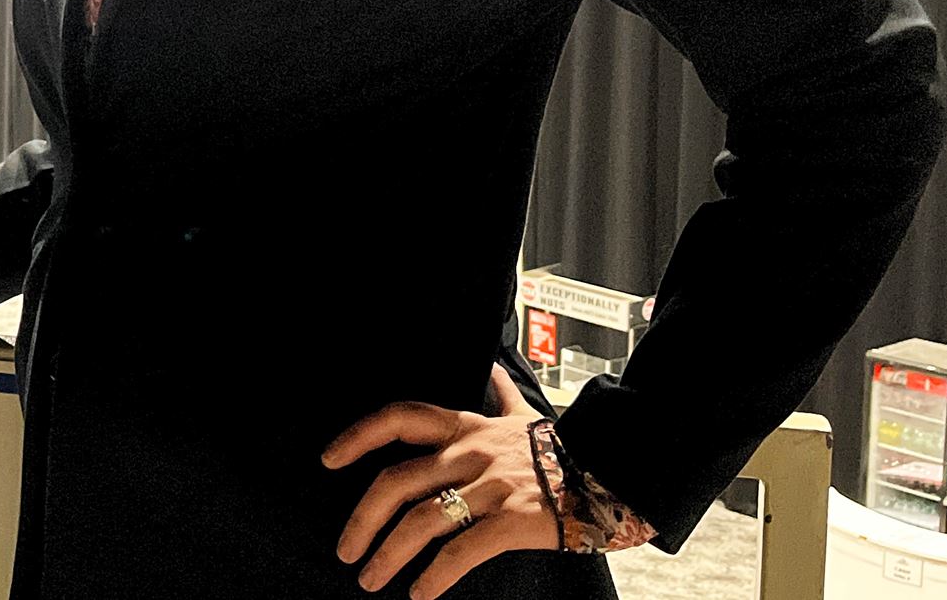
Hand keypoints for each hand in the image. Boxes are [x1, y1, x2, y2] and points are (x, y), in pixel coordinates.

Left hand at [322, 363, 557, 598]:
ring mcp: (491, 487)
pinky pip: (462, 550)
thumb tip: (493, 369)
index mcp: (466, 426)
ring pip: (421, 521)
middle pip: (395, 481)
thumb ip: (500, 395)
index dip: (358, 435)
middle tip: (345, 551)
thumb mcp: (525, 415)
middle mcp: (470, 453)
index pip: (398, 418)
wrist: (617, 473)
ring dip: (388, 555)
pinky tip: (421, 593)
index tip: (329, 459)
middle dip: (362, 519)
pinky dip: (436, 575)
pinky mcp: (514, 520)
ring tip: (372, 580)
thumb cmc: (563, 449)